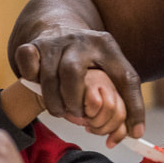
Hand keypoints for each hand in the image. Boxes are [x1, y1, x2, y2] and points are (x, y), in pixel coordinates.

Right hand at [13, 28, 145, 139]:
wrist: (58, 27)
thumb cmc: (89, 61)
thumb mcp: (110, 69)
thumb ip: (124, 100)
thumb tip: (135, 134)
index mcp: (107, 46)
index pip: (126, 78)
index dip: (134, 108)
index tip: (134, 133)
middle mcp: (81, 40)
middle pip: (73, 72)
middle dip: (74, 101)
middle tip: (78, 114)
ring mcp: (54, 42)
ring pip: (49, 76)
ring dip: (54, 101)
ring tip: (61, 110)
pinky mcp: (32, 46)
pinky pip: (28, 67)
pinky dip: (32, 80)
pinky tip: (40, 85)